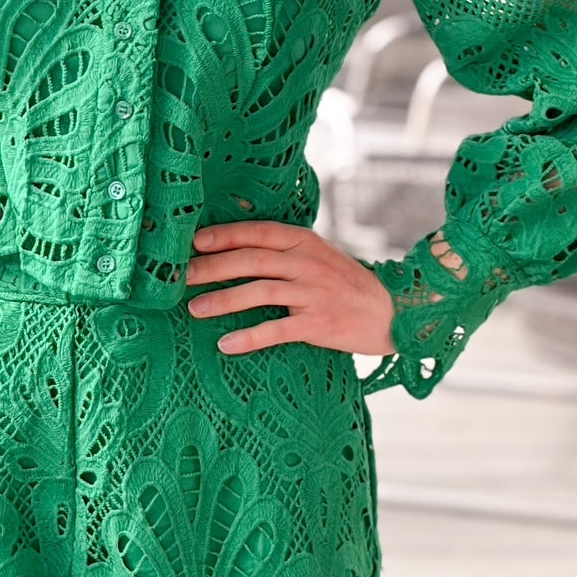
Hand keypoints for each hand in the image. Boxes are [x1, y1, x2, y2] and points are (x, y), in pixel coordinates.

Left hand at [185, 220, 396, 358]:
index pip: (257, 232)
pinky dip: (249, 337)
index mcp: (304, 241)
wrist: (393, 311)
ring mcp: (314, 292)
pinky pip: (277, 330)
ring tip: (195, 309)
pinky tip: (226, 344)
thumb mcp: (317, 254)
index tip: (193, 242)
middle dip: (213, 268)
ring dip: (223, 300)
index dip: (224, 235)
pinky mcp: (319, 323)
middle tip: (183, 278)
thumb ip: (284, 249)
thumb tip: (236, 246)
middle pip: (251, 260)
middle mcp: (307, 262)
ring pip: (260, 291)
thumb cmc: (345, 283)